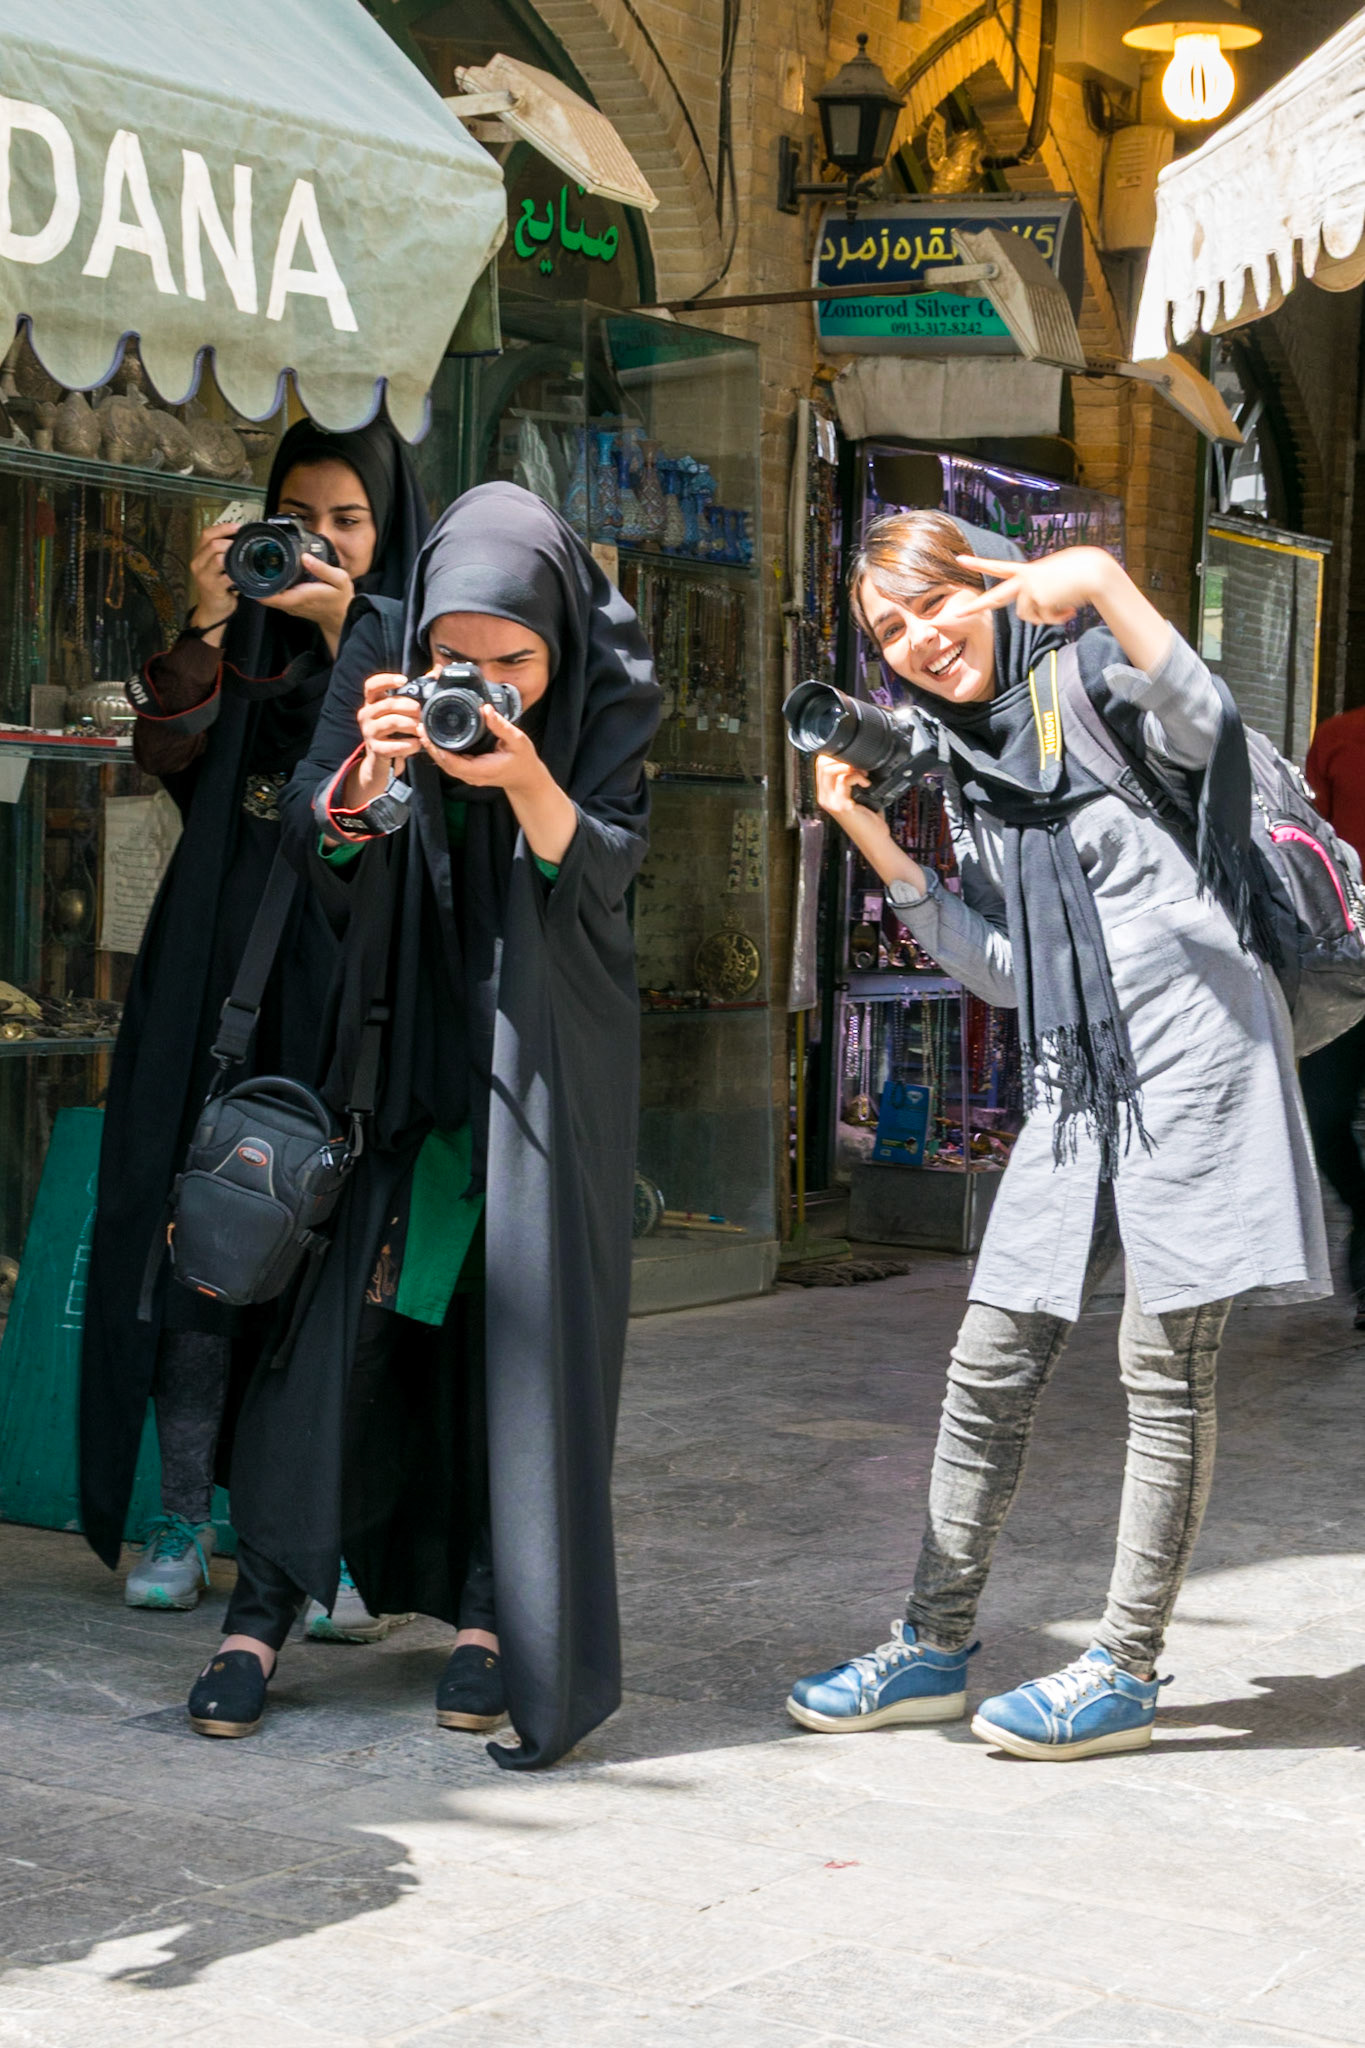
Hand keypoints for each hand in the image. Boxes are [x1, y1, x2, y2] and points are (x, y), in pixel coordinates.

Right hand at [187, 521, 240, 635]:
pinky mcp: (213, 587)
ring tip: (241, 558)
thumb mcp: (216, 567)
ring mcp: (204, 576)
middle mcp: (198, 563)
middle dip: (229, 541)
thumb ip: (222, 553)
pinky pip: (226, 575)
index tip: (238, 526)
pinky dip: (237, 573)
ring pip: (218, 557)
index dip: (223, 527)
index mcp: (199, 555)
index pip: (206, 534)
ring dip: (232, 555)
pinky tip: (242, 573)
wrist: (212, 610)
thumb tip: (240, 538)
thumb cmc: (217, 587)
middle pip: (212, 543)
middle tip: (242, 544)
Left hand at [258, 555, 354, 656]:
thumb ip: (322, 568)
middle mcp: (293, 604)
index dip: (258, 588)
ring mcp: (291, 606)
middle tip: (252, 564)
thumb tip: (306, 557)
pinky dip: (272, 588)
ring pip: (269, 597)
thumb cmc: (340, 598)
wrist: (342, 616)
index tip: (250, 576)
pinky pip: (276, 597)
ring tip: (260, 568)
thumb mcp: (339, 579)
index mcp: (301, 596)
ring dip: (263, 585)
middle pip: (266, 596)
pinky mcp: (291, 606)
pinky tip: (273, 577)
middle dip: (257, 582)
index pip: (272, 597)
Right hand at [338, 672, 422, 814]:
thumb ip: (413, 694)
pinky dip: (410, 745)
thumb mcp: (399, 713)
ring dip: (411, 725)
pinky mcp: (375, 750)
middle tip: (423, 712)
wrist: (381, 761)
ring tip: (422, 729)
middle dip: (410, 706)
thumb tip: (435, 673)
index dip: (386, 680)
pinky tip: (418, 745)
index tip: (404, 680)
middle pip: (388, 704)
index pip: (371, 685)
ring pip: (392, 722)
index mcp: (371, 703)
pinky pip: (394, 745)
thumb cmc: (394, 732)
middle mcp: (366, 715)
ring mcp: (368, 733)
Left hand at [424, 704, 546, 795]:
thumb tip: (486, 709)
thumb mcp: (518, 740)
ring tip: (423, 730)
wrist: (526, 778)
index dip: (438, 750)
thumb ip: (501, 726)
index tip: (427, 734)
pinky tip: (435, 739)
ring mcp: (470, 775)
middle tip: (420, 727)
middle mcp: (473, 775)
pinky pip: (450, 763)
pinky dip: (441, 752)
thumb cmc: (523, 760)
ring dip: (433, 749)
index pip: (453, 763)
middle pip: (444, 764)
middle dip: (430, 747)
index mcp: (482, 769)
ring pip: (445, 765)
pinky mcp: (469, 772)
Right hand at [815, 752, 925, 893]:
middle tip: (858, 765)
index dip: (834, 755)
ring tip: (863, 774)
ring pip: (830, 770)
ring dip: (850, 767)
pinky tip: (866, 783)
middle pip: (822, 765)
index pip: (820, 766)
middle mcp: (824, 798)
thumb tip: (856, 762)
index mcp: (826, 794)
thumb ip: (851, 781)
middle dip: (842, 759)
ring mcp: (830, 802)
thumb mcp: (857, 796)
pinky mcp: (840, 805)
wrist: (875, 839)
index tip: (851, 757)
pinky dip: (857, 777)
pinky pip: (844, 780)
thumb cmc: (868, 820)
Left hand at [954, 545, 1172, 674]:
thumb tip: (1036, 611)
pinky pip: (1043, 620)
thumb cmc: (1080, 572)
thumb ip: (1040, 590)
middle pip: (995, 598)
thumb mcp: (1054, 579)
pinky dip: (1057, 618)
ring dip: (1047, 616)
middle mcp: (1024, 580)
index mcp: (1027, 570)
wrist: (1093, 572)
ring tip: (1064, 603)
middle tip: (956, 616)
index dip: (978, 564)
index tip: (960, 560)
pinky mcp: (1038, 600)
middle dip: (975, 608)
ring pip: (1029, 616)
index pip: (998, 567)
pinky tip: (1068, 607)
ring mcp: (1030, 590)